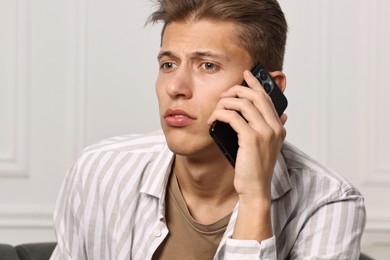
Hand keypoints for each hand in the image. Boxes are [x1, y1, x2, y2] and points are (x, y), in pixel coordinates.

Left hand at [208, 70, 286, 240]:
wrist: (255, 189)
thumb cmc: (255, 168)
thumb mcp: (264, 147)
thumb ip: (266, 130)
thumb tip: (272, 116)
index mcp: (278, 127)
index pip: (267, 98)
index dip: (256, 84)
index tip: (247, 74)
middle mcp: (275, 127)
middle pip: (256, 96)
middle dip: (238, 90)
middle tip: (224, 94)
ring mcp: (264, 132)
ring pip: (243, 104)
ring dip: (226, 103)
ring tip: (216, 109)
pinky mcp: (251, 138)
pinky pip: (233, 117)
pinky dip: (221, 114)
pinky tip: (214, 119)